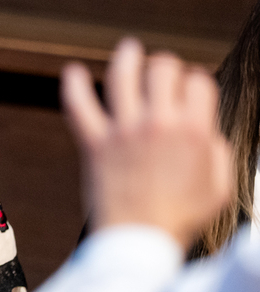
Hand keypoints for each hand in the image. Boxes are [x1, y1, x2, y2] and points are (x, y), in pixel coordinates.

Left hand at [61, 38, 232, 249]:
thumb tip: (207, 131)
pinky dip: (72, 85)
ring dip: (127, 56)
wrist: (138, 243)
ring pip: (123, 76)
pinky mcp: (94, 143)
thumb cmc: (180, 220)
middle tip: (161, 70)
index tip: (189, 87)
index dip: (195, 81)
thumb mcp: (219, 188)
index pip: (198, 82)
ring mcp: (123, 131)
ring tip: (128, 48)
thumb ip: (217, 152)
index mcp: (196, 132)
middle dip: (165, 65)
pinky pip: (78, 106)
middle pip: (162, 70)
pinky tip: (71, 70)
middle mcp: (159, 124)